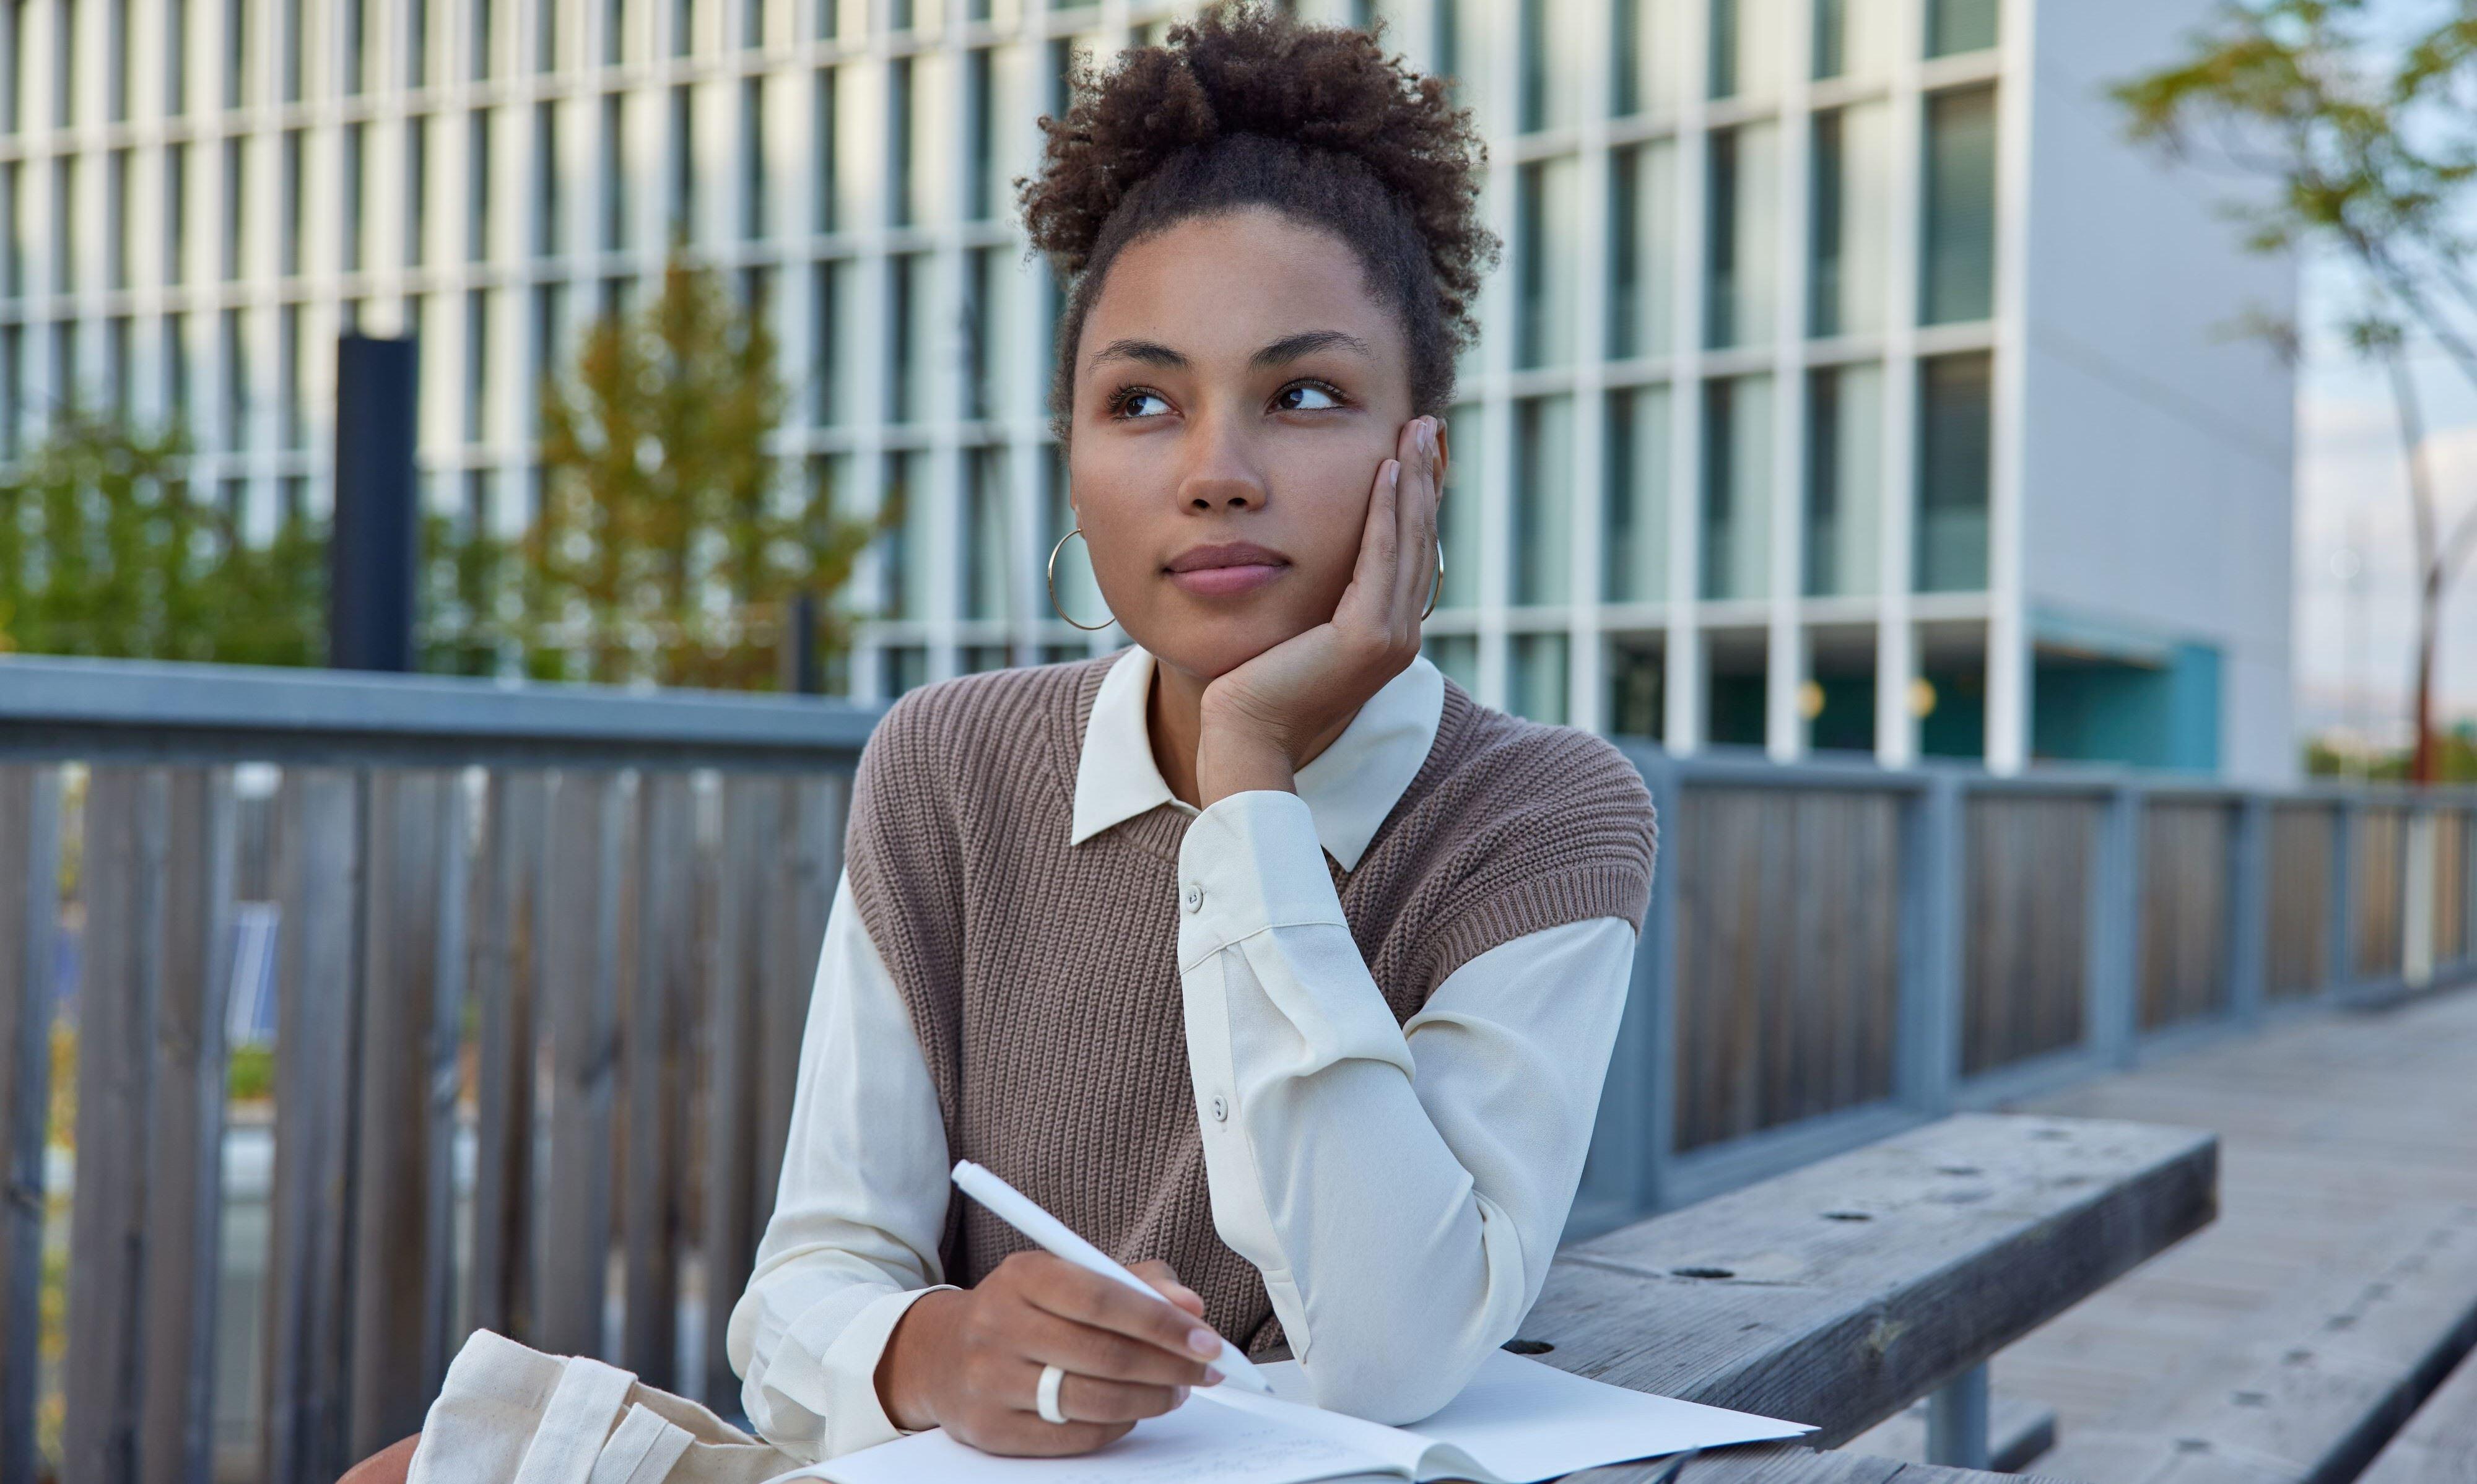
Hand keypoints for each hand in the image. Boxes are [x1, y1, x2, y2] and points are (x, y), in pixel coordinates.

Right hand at [875, 1254, 1220, 1455]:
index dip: (1162, 1321)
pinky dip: (1118, 1427)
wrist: (944, 1354)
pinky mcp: (990, 1429)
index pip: (1102, 1297)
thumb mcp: (1069, 1276)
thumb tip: (1192, 1308)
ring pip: (1092, 1401)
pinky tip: (1134, 1412)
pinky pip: (1073, 1437)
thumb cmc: (1026, 1310)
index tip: (1207, 1339)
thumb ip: (1135, 1282)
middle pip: (1103, 1354)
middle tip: (1204, 1372)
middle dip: (1169, 1367)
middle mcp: (998, 1324)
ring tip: (1176, 1392)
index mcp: (1022, 1275)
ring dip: (1150, 1400)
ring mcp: (989, 1380)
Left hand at [1195, 415, 1443, 805]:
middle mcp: (1400, 634)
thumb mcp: (1295, 626)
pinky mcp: (1369, 639)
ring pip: (1409, 542)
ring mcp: (1391, 639)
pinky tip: (1387, 471)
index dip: (1415, 497)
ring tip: (1414, 432)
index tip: (1412, 449)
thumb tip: (1308, 554)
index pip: (1407, 550)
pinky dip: (1387, 512)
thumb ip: (1316, 596)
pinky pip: (1381, 559)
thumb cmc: (1254, 684)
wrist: (1243, 735)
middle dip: (1424, 477)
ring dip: (1414, 482)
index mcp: (1386, 632)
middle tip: (1424, 424)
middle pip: (1418, 539)